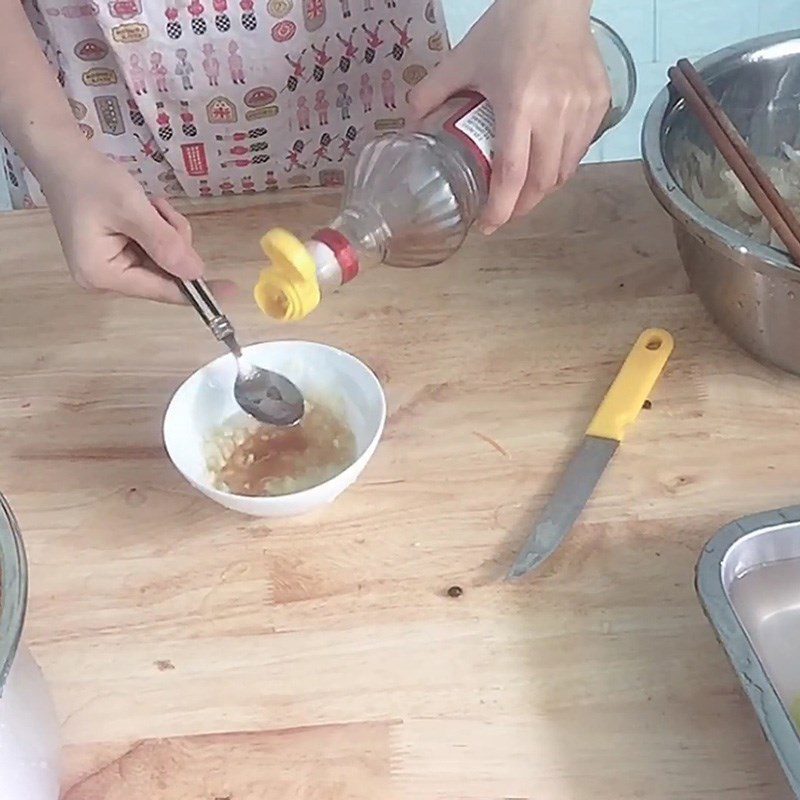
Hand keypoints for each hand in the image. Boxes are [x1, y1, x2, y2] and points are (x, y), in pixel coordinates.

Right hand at [40, 147, 234, 302]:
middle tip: (160, 211)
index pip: (161, 290)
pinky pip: (152, 251)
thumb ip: (165, 244)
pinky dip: (158, 230)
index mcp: (102, 275)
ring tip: (150, 206)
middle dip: (173, 244)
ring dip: (166, 232)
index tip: (230, 290)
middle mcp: (104, 280)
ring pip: (163, 262)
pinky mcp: (115, 255)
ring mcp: (109, 268)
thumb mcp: (133, 209)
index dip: (198, 290)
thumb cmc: (92, 179)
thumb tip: (196, 274)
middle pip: (163, 276)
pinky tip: (146, 210)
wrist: (63, 156)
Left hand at [409, 0, 610, 233]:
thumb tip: (409, 129)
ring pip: (564, 171)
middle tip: (504, 212)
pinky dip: (562, 163)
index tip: (487, 226)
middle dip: (521, 207)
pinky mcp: (600, 104)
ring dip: (542, 188)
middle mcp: (555, 112)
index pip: (512, 174)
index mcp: (519, 105)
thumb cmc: (508, 30)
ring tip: (523, 190)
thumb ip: (429, 95)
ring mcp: (582, 109)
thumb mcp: (462, 60)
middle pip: (541, 182)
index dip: (500, 208)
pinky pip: (580, 150)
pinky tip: (545, 160)